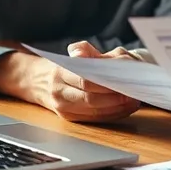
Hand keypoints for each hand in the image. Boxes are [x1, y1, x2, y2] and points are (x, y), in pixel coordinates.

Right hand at [0, 45, 139, 122]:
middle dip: (116, 98)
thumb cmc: (61, 66)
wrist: (35, 82)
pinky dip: (112, 114)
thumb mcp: (71, 54)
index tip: (126, 81)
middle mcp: (59, 94)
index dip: (107, 83)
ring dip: (117, 108)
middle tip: (134, 93)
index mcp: (60, 74)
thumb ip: (82, 50)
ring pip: (94, 112)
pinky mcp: (70, 119)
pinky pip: (94, 119)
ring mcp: (64, 109)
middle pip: (92, 99)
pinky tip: (125, 108)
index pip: (86, 81)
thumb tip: (82, 52)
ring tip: (134, 101)